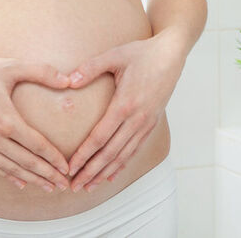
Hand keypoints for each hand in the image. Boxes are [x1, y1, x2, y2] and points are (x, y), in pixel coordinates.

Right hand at [0, 54, 72, 190]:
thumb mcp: (11, 66)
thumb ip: (42, 72)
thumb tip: (69, 80)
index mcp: (6, 120)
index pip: (37, 145)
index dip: (54, 158)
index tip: (67, 168)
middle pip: (26, 162)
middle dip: (47, 175)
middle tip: (64, 185)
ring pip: (10, 169)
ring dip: (31, 179)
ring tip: (47, 187)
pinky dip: (9, 176)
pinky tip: (21, 182)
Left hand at [65, 32, 186, 189]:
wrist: (171, 54)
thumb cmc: (142, 53)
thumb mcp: (115, 55)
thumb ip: (90, 67)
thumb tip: (68, 80)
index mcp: (125, 104)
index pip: (100, 137)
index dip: (84, 155)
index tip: (69, 168)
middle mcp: (137, 118)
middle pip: (110, 153)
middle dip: (90, 171)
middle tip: (73, 187)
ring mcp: (146, 122)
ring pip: (123, 155)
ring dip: (105, 173)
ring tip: (88, 186)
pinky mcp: (152, 123)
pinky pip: (135, 149)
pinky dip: (122, 164)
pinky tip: (111, 175)